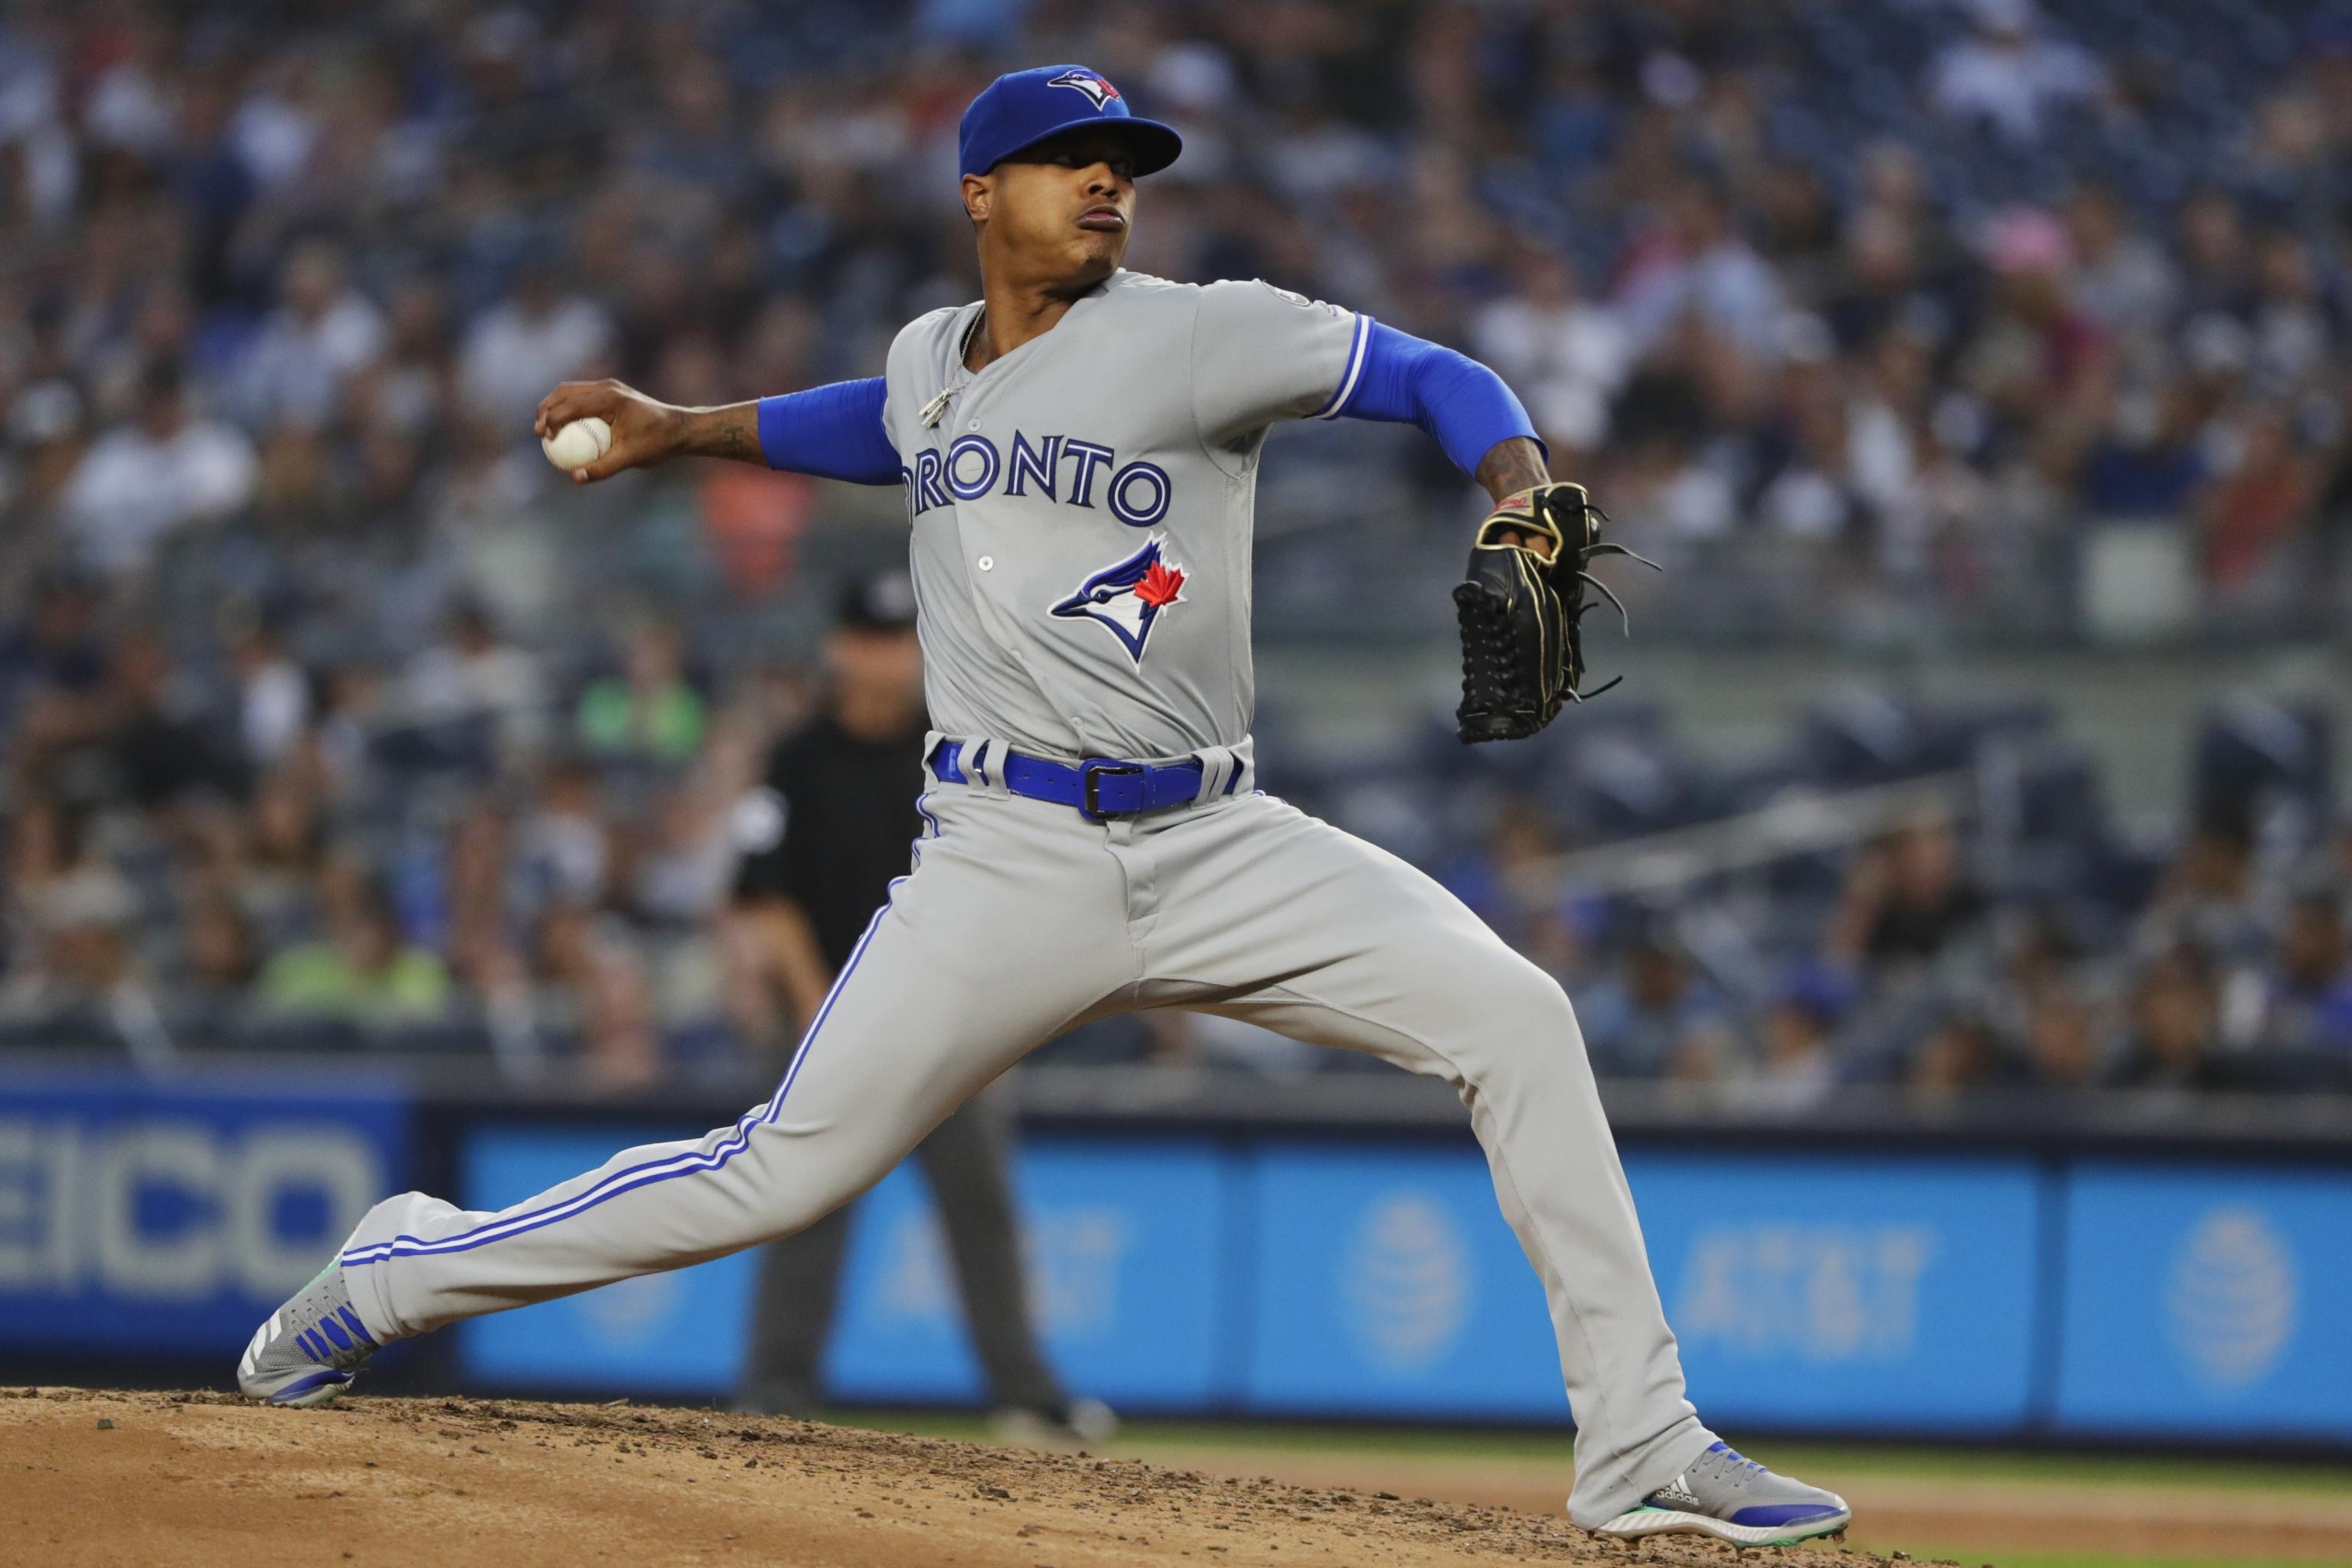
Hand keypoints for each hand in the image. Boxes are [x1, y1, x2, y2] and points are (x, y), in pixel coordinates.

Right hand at [533, 379, 685, 482]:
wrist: (680, 429)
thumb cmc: (658, 443)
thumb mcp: (631, 458)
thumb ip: (602, 468)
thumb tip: (575, 477)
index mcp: (610, 398)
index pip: (570, 405)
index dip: (551, 420)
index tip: (544, 438)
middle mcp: (607, 387)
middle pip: (564, 392)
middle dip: (545, 409)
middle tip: (538, 433)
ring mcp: (609, 387)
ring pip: (571, 391)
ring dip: (554, 406)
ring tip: (545, 429)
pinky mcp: (611, 392)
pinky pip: (582, 397)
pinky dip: (569, 409)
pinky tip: (565, 430)